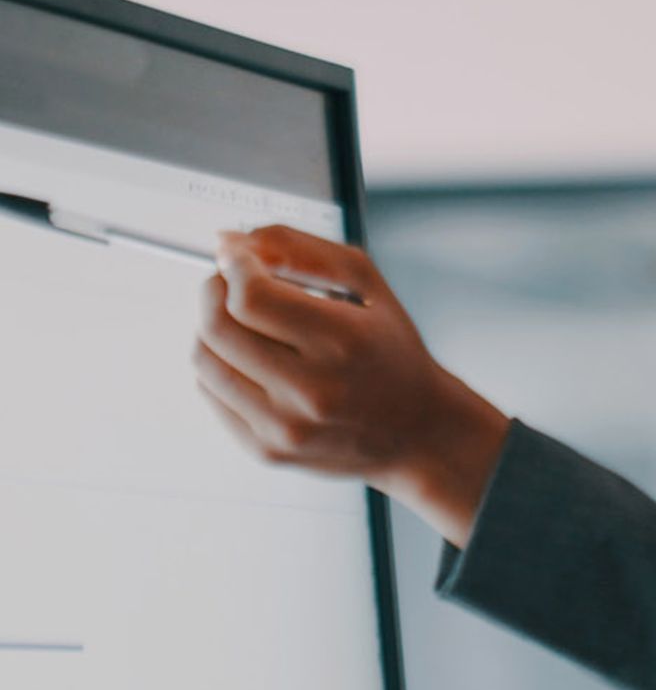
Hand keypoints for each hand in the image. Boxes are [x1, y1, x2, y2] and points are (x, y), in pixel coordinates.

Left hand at [193, 225, 509, 544]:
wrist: (418, 432)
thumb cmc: (393, 355)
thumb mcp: (369, 287)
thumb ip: (303, 250)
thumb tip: (231, 240)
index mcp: (344, 343)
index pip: (251, 296)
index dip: (234, 265)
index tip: (238, 256)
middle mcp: (313, 390)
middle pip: (217, 326)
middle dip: (215, 290)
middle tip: (232, 283)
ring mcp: (285, 426)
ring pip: (204, 359)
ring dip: (212, 328)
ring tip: (245, 324)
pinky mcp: (266, 449)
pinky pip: (210, 393)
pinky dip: (221, 365)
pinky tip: (253, 360)